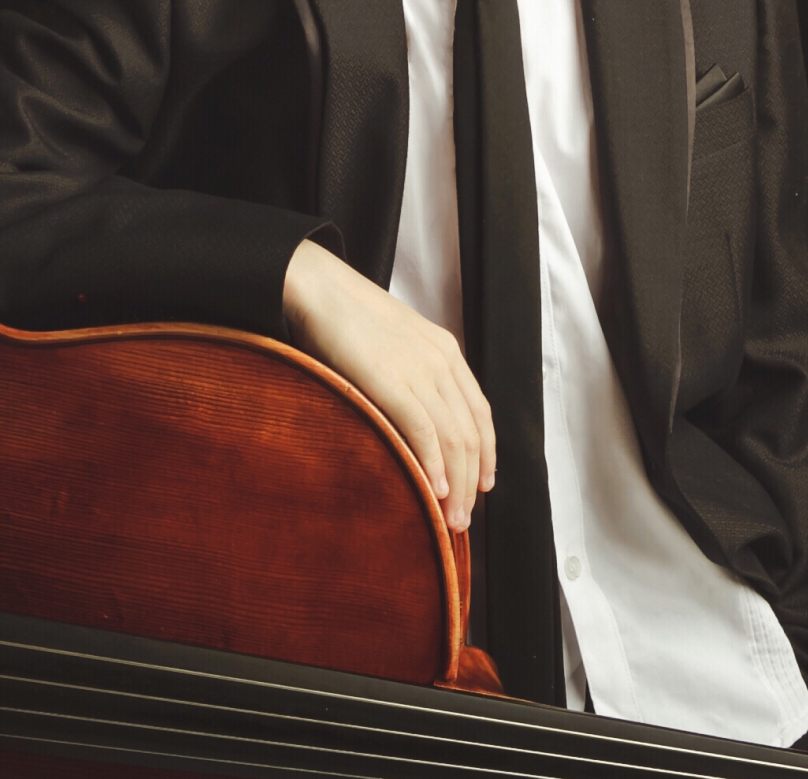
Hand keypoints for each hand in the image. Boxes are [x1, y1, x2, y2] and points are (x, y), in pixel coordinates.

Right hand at [283, 239, 494, 530]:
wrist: (321, 288)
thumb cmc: (348, 316)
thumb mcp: (396, 340)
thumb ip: (413, 371)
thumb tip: (411, 414)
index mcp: (446, 350)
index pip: (480, 413)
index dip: (486, 453)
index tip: (481, 484)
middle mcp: (442, 362)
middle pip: (470, 434)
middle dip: (470, 482)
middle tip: (462, 518)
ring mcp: (420, 371)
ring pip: (453, 439)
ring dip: (454, 485)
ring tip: (448, 518)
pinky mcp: (393, 382)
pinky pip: (423, 431)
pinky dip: (431, 465)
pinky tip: (431, 490)